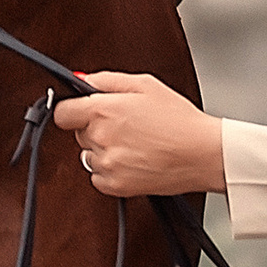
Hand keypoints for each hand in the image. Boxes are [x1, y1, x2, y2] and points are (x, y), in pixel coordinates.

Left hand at [53, 71, 226, 199]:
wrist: (203, 154)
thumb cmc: (180, 120)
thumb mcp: (145, 85)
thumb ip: (107, 80)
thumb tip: (83, 80)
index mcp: (104, 110)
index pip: (63, 113)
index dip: (73, 111)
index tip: (81, 112)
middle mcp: (101, 138)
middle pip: (78, 134)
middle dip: (95, 128)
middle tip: (126, 127)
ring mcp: (107, 164)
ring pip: (89, 156)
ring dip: (104, 151)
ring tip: (135, 145)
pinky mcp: (115, 186)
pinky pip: (98, 177)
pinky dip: (112, 171)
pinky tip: (135, 160)